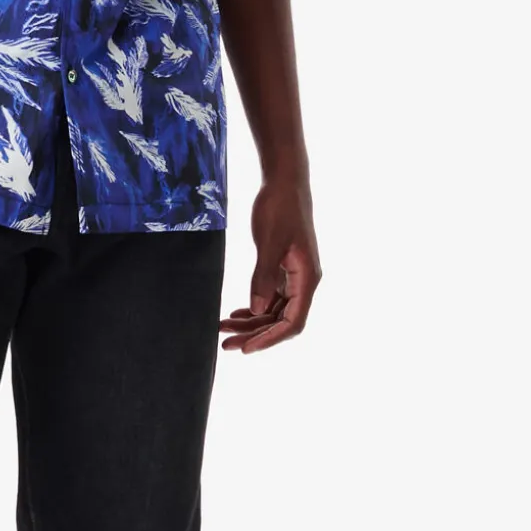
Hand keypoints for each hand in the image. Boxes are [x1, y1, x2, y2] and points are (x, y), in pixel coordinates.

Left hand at [219, 176, 320, 352]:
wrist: (284, 182)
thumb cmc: (280, 208)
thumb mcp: (269, 243)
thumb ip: (263, 277)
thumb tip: (257, 310)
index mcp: (307, 279)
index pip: (292, 322)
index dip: (270, 338)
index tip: (246, 348)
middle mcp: (304, 282)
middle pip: (281, 321)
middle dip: (254, 334)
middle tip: (225, 345)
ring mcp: (294, 277)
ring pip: (274, 311)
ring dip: (251, 323)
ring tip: (223, 330)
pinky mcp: (283, 270)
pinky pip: (270, 298)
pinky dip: (254, 308)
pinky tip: (236, 314)